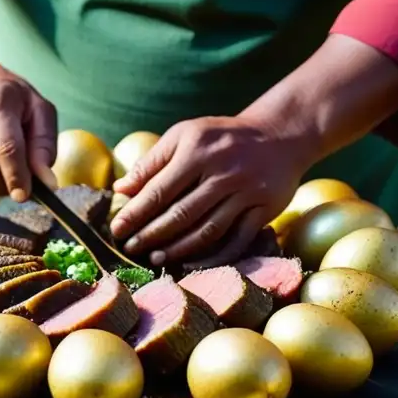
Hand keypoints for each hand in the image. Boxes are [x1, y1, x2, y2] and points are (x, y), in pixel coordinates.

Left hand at [110, 116, 307, 267]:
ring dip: (177, 249)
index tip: (117, 229)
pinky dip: (213, 257)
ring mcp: (246, 192)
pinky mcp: (265, 209)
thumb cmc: (222, 138)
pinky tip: (191, 263)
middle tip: (131, 248)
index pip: (159, 189)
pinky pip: (236, 242)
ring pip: (207, 231)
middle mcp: (223, 171)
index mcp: (197, 150)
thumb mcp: (185, 135)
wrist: (281, 135)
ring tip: (155, 257)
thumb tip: (120, 190)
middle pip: (181, 214)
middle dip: (151, 235)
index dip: (136, 213)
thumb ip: (152, 161)